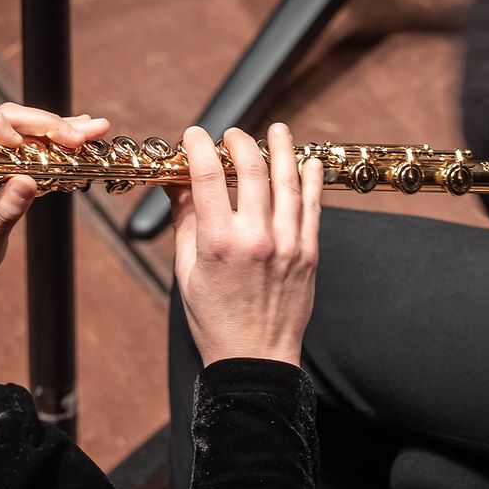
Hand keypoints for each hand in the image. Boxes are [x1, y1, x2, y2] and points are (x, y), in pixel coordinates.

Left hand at [0, 103, 109, 325]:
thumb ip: (3, 214)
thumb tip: (28, 182)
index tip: (22, 142)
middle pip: (3, 118)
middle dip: (43, 124)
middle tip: (79, 138)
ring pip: (21, 126)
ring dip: (57, 128)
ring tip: (94, 130)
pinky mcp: (1, 161)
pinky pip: (29, 142)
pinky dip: (55, 139)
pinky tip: (82, 135)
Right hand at [167, 124, 322, 366]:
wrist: (255, 358)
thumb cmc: (214, 320)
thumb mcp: (187, 271)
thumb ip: (185, 222)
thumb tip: (176, 185)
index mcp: (218, 242)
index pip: (209, 176)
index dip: (200, 147)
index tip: (195, 136)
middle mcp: (256, 238)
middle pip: (252, 169)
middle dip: (240, 143)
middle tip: (231, 135)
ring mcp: (287, 244)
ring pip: (288, 182)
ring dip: (281, 150)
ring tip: (277, 129)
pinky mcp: (308, 253)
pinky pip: (312, 207)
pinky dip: (311, 180)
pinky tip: (307, 162)